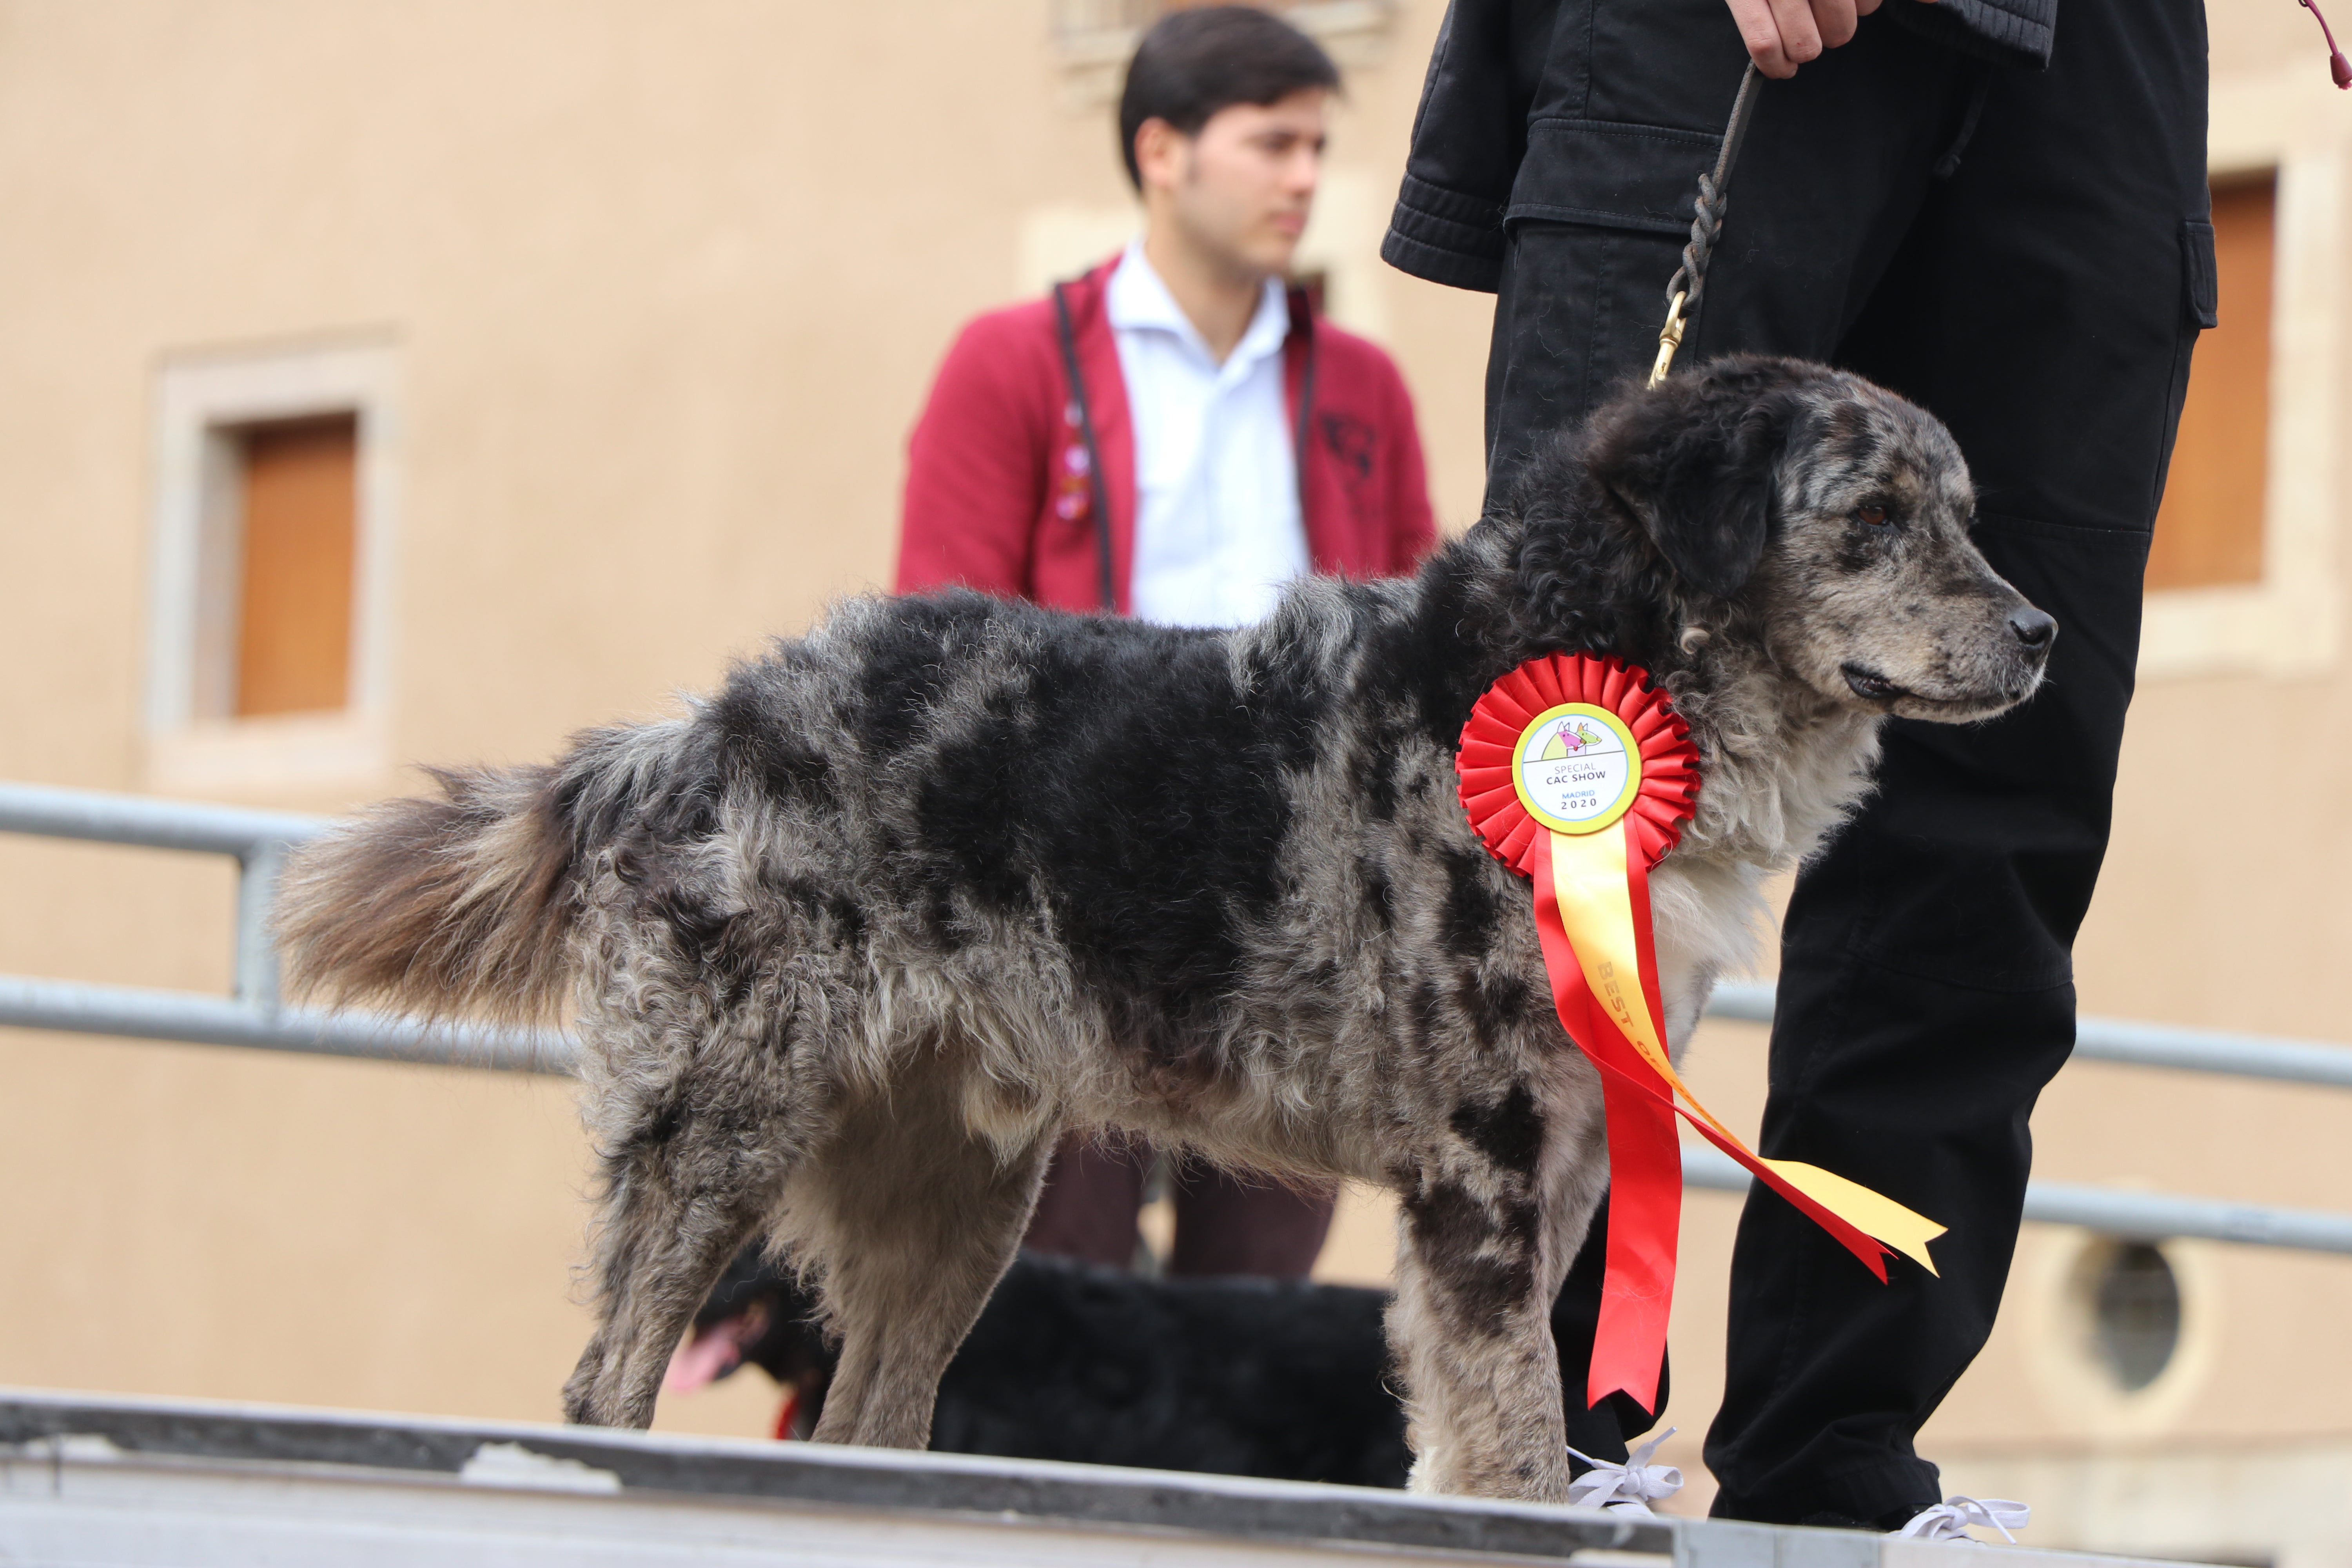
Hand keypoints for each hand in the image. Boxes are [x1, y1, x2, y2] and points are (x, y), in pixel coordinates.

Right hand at [1724, 0, 1906, 78]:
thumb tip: (1933, 1)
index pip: (1869, 2)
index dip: (1867, 2)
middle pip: (1842, 28)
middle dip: (1840, 26)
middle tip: (1828, 13)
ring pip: (1807, 44)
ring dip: (1810, 47)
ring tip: (1804, 32)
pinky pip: (1764, 45)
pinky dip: (1777, 65)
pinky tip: (1786, 67)